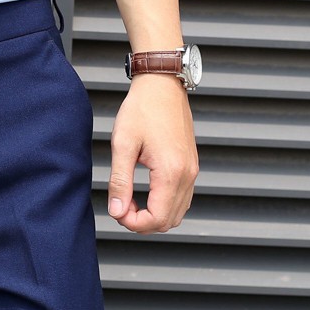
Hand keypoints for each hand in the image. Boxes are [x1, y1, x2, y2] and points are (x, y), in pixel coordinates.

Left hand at [107, 73, 198, 232]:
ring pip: (178, 212)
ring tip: (130, 200)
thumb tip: (116, 211)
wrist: (161, 85)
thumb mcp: (123, 144)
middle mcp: (188, 175)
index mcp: (171, 172)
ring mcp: (193, 171)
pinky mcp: (191, 165)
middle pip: (169, 221)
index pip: (157, 219)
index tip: (116, 211)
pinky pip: (182, 198)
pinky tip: (145, 193)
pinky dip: (164, 204)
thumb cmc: (141, 109)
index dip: (134, 223)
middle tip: (120, 206)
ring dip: (154, 215)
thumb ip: (119, 181)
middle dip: (143, 222)